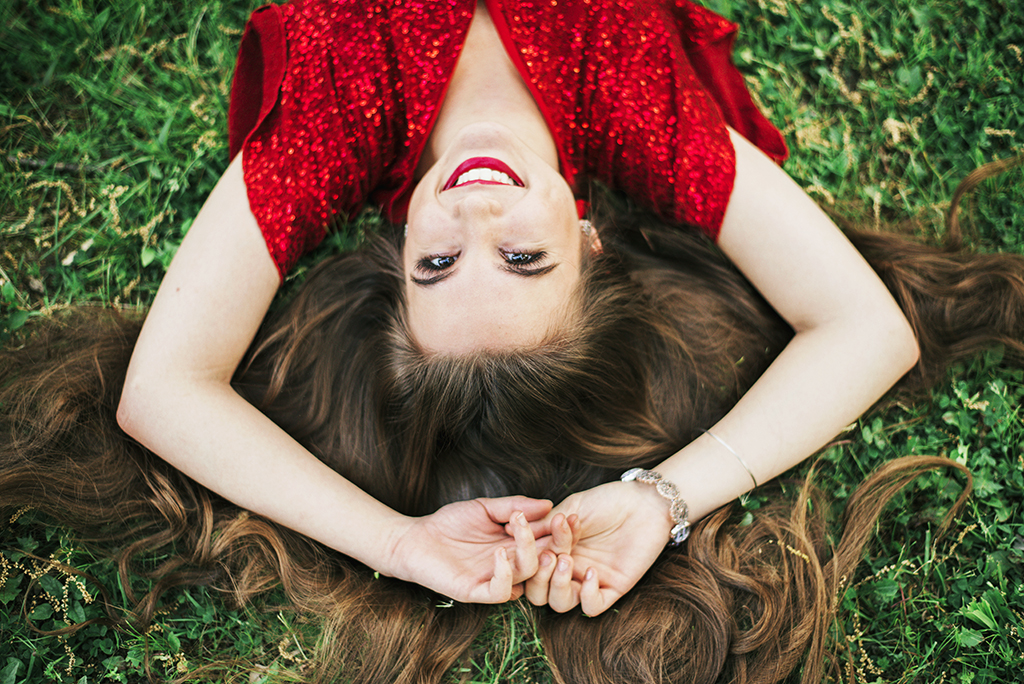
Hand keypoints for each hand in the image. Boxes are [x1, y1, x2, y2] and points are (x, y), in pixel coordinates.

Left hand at [385, 496, 550, 603]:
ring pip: (528, 574)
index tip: (571, 514)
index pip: (548, 540)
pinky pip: (501, 591)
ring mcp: (496, 579)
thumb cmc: (449, 523)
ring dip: (530, 551)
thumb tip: (549, 504)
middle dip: (557, 541)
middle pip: (546, 558)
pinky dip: (505, 573)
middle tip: (560, 522)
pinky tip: (499, 552)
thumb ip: (514, 506)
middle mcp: (512, 564)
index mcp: (517, 545)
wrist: (415, 538)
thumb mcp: (485, 507)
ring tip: (521, 529)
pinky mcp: (477, 591)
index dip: (561, 529)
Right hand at [524, 480, 672, 615]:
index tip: (526, 539)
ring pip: (559, 603)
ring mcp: (588, 580)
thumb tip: (511, 533)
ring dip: (557, 585)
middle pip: (538, 593)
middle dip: (538, 577)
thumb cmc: (607, 501)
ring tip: (566, 560)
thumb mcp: (571, 509)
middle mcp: (568, 568)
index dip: (523, 559)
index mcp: (554, 550)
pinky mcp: (612, 588)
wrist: (644, 502)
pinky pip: (591, 607)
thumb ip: (545, 525)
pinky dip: (587, 594)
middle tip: (549, 554)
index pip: (528, 568)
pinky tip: (591, 571)